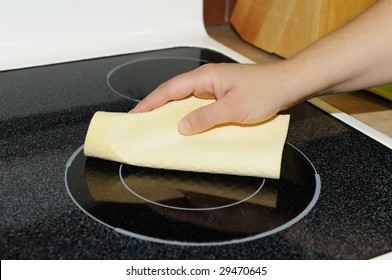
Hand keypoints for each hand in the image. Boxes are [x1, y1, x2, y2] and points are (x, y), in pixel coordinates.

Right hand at [131, 62, 298, 134]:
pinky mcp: (221, 97)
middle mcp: (206, 81)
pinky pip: (199, 107)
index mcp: (205, 78)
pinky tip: (186, 129)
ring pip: (186, 102)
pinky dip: (189, 117)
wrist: (287, 85)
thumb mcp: (233, 108)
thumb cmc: (265, 91)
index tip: (135, 116)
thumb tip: (182, 127)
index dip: (150, 103)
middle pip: (174, 94)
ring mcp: (214, 89)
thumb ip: (206, 117)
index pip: (170, 90)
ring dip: (172, 114)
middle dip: (156, 109)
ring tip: (158, 129)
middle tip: (142, 125)